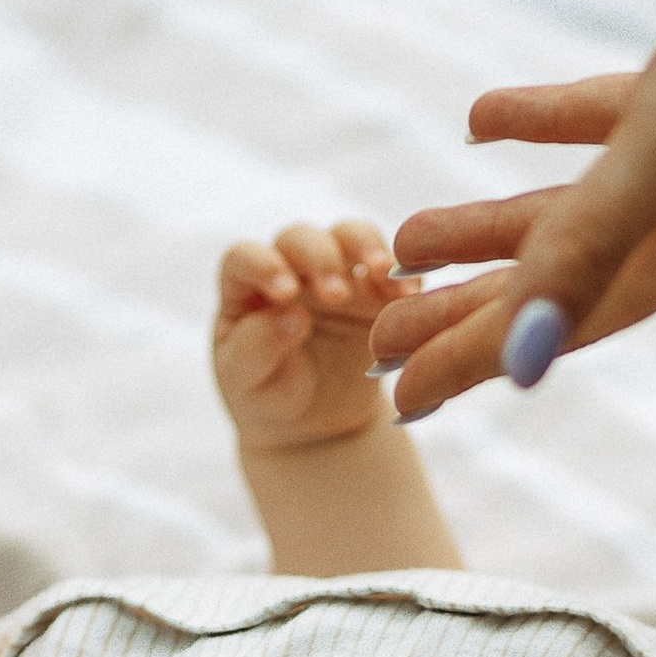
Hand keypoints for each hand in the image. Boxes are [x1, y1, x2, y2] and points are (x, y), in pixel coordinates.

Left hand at [213, 220, 418, 451]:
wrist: (314, 420)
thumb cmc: (268, 395)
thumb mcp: (249, 383)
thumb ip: (256, 348)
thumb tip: (289, 315)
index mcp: (245, 287)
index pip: (246, 258)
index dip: (264, 265)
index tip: (286, 294)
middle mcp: (289, 269)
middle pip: (301, 239)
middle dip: (320, 259)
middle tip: (337, 296)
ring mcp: (335, 274)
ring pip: (349, 236)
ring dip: (366, 248)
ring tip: (382, 275)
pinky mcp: (374, 291)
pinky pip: (390, 268)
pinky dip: (402, 273)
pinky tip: (410, 295)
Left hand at [369, 0, 655, 412]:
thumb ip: (594, 243)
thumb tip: (516, 364)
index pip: (559, 328)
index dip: (472, 361)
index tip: (394, 401)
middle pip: (564, 283)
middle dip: (467, 306)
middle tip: (371, 329)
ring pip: (587, 211)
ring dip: (500, 224)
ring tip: (408, 232)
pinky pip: (623, 125)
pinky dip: (555, 126)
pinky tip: (489, 117)